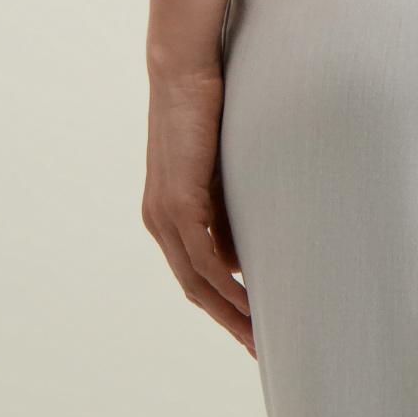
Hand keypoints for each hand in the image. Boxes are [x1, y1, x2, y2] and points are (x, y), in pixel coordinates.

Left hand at [142, 66, 254, 357]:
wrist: (183, 70)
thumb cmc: (208, 108)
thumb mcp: (221, 167)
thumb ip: (227, 205)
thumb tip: (245, 247)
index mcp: (165, 214)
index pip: (193, 274)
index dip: (221, 304)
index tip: (251, 324)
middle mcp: (158, 221)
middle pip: (193, 288)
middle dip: (227, 320)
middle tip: (258, 347)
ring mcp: (164, 214)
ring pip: (196, 281)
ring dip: (229, 311)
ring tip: (259, 333)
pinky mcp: (177, 202)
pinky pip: (200, 257)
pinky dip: (225, 284)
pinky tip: (249, 299)